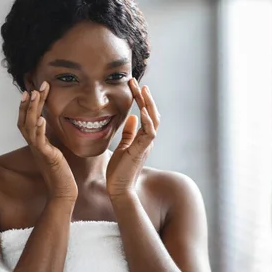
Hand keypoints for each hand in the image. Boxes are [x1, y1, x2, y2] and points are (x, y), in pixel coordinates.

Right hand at [18, 81, 76, 200]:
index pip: (28, 119)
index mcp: (36, 141)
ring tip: (34, 95)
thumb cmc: (61, 170)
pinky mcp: (47, 157)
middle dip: (30, 102)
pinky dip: (39, 129)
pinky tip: (42, 119)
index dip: (28, 105)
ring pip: (29, 127)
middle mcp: (34, 144)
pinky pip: (39, 142)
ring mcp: (39, 150)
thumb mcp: (56, 148)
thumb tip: (53, 123)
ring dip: (31, 110)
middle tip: (35, 86)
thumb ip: (52, 136)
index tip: (32, 89)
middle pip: (25, 119)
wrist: (63, 189)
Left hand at [106, 79, 158, 198]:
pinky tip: (140, 109)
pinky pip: (149, 133)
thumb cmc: (119, 170)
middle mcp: (147, 139)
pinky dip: (146, 120)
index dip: (141, 99)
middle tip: (134, 82)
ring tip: (142, 90)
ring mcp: (146, 145)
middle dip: (144, 97)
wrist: (119, 189)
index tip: (134, 86)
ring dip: (147, 104)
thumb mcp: (123, 146)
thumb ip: (129, 132)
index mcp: (143, 137)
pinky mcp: (141, 151)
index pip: (146, 114)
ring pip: (153, 120)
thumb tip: (131, 117)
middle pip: (151, 113)